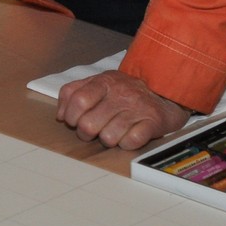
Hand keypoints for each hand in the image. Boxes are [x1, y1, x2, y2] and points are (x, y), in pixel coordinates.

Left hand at [56, 69, 190, 149]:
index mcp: (105, 81)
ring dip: (107, 139)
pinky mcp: (153, 122)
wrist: (166, 91)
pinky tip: (128, 135)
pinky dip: (126, 144)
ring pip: (108, 137)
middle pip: (88, 124)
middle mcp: (121, 93)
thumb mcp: (99, 83)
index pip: (77, 100)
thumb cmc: (126, 91)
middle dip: (86, 133)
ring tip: (113, 131)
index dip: (70, 116)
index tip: (73, 121)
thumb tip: (60, 115)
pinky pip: (130, 143)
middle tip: (93, 131)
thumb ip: (74, 93)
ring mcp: (137, 108)